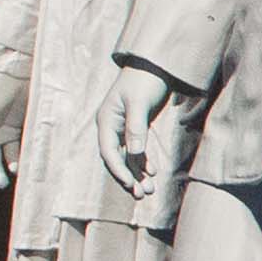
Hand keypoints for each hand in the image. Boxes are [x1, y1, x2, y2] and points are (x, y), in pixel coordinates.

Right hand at [100, 66, 179, 196]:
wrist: (155, 65)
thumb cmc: (144, 81)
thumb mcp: (139, 103)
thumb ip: (136, 128)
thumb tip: (135, 154)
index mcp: (106, 121)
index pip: (109, 151)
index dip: (118, 169)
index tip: (130, 184)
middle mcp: (112, 126)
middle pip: (117, 158)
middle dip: (128, 177)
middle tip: (140, 194)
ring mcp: (123, 128)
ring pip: (128, 156)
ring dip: (137, 173)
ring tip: (148, 190)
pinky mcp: (136, 127)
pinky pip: (137, 150)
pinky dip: (143, 162)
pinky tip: (152, 172)